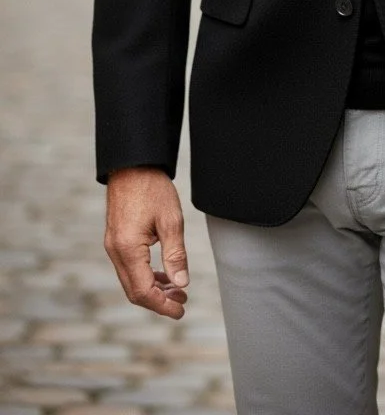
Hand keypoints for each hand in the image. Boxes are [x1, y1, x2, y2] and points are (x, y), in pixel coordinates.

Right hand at [104, 167, 189, 317]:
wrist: (132, 164)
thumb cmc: (152, 188)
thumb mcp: (171, 220)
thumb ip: (175, 254)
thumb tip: (181, 283)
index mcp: (128, 249)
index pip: (143, 291)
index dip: (162, 305)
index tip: (181, 309)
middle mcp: (115, 251)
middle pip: (134, 290)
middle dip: (158, 300)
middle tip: (182, 302)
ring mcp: (113, 245)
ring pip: (131, 280)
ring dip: (153, 288)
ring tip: (178, 290)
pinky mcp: (116, 239)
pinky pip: (129, 267)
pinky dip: (146, 275)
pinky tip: (163, 275)